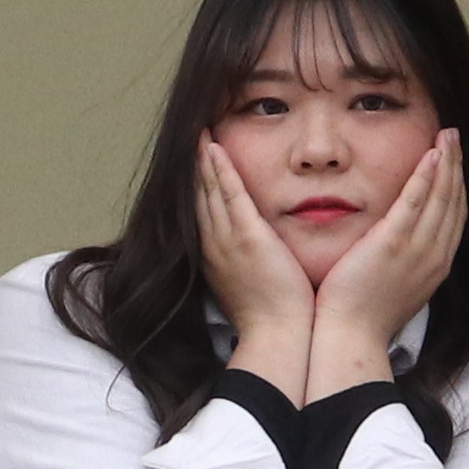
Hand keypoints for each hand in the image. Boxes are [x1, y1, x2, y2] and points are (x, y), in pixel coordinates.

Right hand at [190, 140, 319, 364]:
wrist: (277, 336)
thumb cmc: (271, 318)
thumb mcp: (250, 286)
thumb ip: (247, 266)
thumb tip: (253, 258)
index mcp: (213, 256)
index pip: (201, 211)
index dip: (196, 183)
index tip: (196, 160)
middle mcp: (212, 245)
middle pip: (197, 196)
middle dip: (194, 165)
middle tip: (191, 135)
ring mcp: (227, 240)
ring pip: (209, 190)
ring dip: (202, 159)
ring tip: (198, 132)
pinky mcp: (247, 237)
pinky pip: (230, 195)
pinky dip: (220, 170)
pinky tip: (214, 147)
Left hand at [305, 141, 468, 395]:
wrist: (350, 338)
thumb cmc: (362, 317)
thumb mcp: (393, 287)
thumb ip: (400, 262)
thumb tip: (396, 248)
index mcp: (435, 266)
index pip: (453, 218)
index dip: (456, 186)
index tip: (452, 163)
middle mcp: (435, 256)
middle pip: (454, 202)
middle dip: (456, 167)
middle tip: (454, 138)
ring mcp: (418, 250)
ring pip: (441, 197)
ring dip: (447, 162)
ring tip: (447, 135)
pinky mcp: (394, 244)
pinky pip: (416, 202)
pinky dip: (426, 176)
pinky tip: (431, 153)